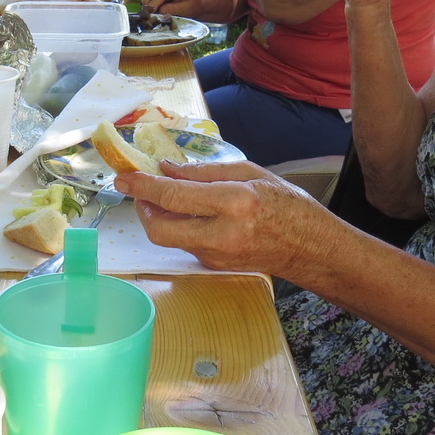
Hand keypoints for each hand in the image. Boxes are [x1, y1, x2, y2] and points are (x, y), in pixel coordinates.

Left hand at [114, 160, 330, 275]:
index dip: (143, 185)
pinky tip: (187, 212)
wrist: (311, 249)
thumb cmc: (288, 204)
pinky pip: (185, 244)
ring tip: (163, 195)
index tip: (123, 176)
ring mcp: (217, 256)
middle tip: (139, 188)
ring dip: (158, 217)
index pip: (174, 196)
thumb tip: (166, 169)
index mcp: (234, 203)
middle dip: (141, 208)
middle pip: (160, 229)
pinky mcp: (215, 266)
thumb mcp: (250, 173)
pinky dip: (178, 226)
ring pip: (169, 239)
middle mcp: (222, 233)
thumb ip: (205, 172)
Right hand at [138, 0, 198, 14]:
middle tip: (148, 12)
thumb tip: (158, 11)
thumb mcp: (185, 10)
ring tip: (149, 8)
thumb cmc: (191, 5)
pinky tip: (149, 3)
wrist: (195, 0)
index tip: (150, 13)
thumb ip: (172, 10)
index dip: (154, 3)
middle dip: (147, 0)